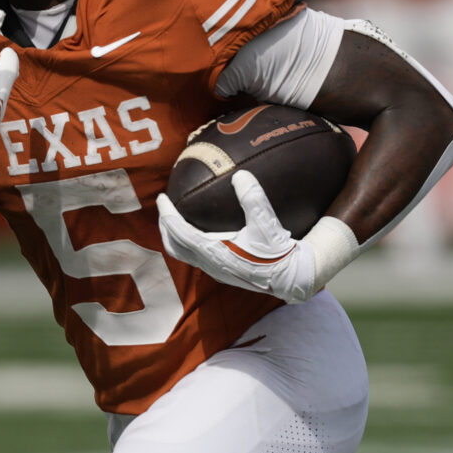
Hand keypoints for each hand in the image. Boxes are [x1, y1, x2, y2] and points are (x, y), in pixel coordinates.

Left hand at [155, 170, 355, 304]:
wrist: (291, 277)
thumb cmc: (277, 251)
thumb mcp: (266, 223)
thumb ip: (253, 198)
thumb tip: (240, 174)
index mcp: (213, 252)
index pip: (179, 231)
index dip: (167, 214)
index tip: (161, 198)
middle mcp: (209, 264)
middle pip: (174, 245)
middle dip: (164, 227)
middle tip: (163, 208)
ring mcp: (215, 270)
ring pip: (184, 254)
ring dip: (175, 236)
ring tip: (175, 220)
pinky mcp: (223, 271)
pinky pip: (196, 257)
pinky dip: (189, 242)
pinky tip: (200, 231)